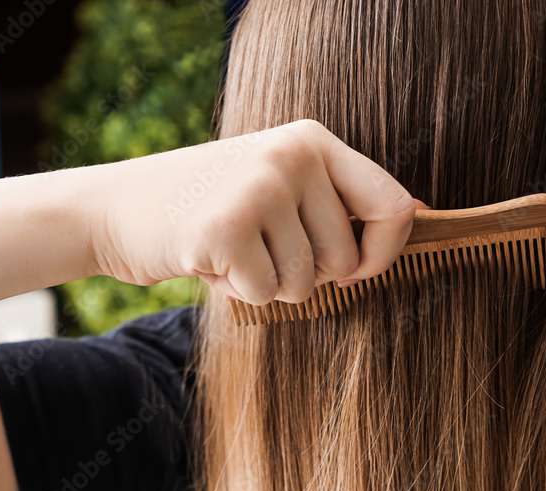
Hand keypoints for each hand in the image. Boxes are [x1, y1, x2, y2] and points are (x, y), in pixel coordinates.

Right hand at [89, 118, 421, 303]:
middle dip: (307, 275)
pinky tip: (211, 260)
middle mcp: (292, 155)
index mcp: (313, 141)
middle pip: (345, 261)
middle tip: (260, 247)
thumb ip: (340, 200)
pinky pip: (266, 295)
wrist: (122, 208)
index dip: (382, 254)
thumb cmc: (214, 208)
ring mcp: (259, 188)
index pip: (393, 207)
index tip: (353, 270)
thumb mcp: (281, 187)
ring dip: (270, 285)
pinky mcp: (226, 228)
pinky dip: (240, 293)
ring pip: (305, 283)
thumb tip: (423, 211)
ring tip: (234, 250)